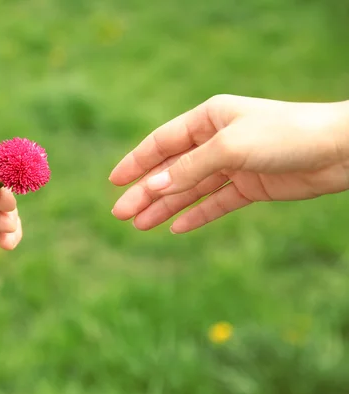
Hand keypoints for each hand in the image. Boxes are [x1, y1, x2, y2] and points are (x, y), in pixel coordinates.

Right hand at [110, 95, 348, 232]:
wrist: (339, 150)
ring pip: (190, 189)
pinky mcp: (250, 187)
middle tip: (120, 214)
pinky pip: (216, 203)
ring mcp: (233, 165)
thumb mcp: (229, 148)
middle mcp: (217, 141)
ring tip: (140, 225)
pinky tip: (176, 227)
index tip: (114, 181)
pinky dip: (196, 214)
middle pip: (171, 170)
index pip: (162, 143)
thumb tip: (151, 188)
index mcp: (208, 119)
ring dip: (165, 207)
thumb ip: (188, 169)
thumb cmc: (284, 134)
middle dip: (145, 192)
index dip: (136, 162)